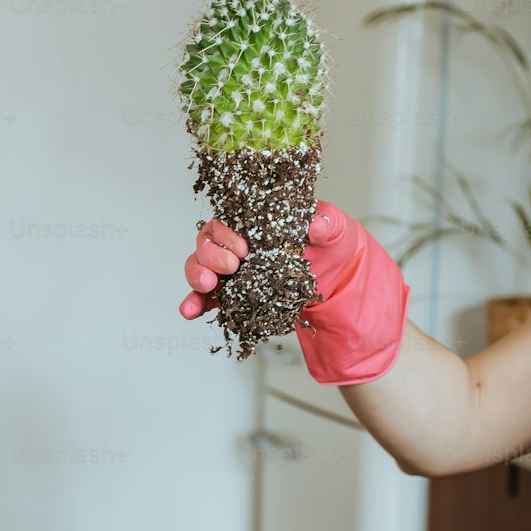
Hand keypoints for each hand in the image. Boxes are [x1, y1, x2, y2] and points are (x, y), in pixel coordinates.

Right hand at [179, 205, 407, 384]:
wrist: (341, 284)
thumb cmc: (336, 248)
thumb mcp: (339, 231)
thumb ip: (328, 222)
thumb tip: (315, 225)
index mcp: (259, 222)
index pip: (229, 218)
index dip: (227, 231)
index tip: (245, 247)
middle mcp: (240, 244)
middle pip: (207, 242)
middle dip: (210, 254)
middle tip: (232, 266)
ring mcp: (236, 272)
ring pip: (201, 267)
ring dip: (196, 276)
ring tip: (206, 286)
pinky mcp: (236, 297)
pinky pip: (207, 299)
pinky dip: (194, 304)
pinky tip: (189, 311)